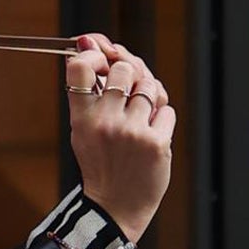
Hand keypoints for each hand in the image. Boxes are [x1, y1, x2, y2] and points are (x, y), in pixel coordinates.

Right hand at [65, 34, 175, 243]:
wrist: (115, 207)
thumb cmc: (101, 163)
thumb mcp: (83, 128)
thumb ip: (88, 89)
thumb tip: (92, 42)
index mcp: (82, 118)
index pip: (81, 67)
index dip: (95, 54)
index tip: (101, 59)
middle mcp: (106, 122)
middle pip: (124, 68)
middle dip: (130, 73)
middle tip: (128, 89)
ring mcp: (133, 133)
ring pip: (150, 86)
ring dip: (149, 96)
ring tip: (140, 114)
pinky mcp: (157, 144)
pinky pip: (167, 110)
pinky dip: (161, 119)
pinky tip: (150, 134)